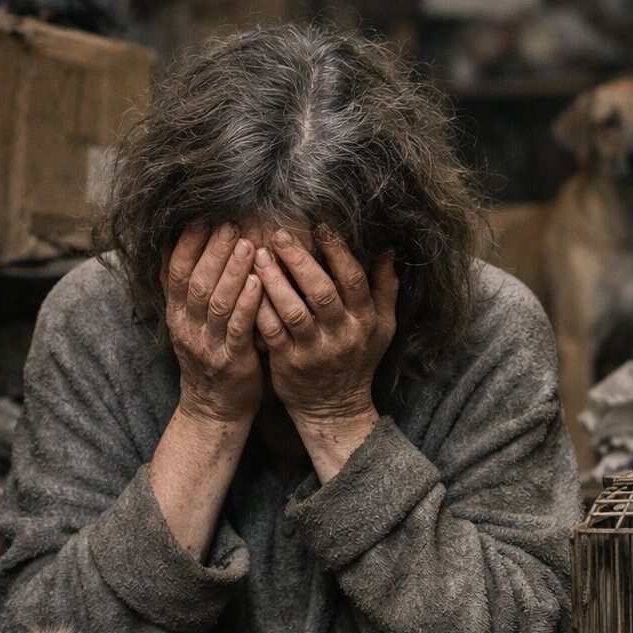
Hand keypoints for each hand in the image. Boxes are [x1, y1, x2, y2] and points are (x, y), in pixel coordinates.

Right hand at [162, 224, 263, 424]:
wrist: (214, 408)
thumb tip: (168, 246)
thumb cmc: (208, 356)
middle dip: (213, 251)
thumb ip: (179, 288)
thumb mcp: (186, 322)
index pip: (176, 271)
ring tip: (247, 245)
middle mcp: (188, 327)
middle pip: (196, 283)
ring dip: (231, 272)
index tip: (205, 216)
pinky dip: (247, 305)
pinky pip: (238, 329)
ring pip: (216, 303)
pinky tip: (258, 283)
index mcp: (177, 314)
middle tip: (231, 223)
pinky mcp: (232, 361)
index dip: (189, 243)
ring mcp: (209, 345)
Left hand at [253, 229, 397, 429]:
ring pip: (293, 312)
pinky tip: (246, 287)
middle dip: (300, 260)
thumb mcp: (382, 326)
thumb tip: (387, 249)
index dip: (338, 251)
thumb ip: (384, 288)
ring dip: (274, 281)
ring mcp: (314, 352)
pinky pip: (271, 333)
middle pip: (322, 292)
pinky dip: (259, 309)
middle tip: (278, 234)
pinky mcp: (288, 364)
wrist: (335, 408)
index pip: (353, 279)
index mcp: (365, 321)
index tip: (320, 225)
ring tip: (258, 255)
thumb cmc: (358, 359)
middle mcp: (342, 335)